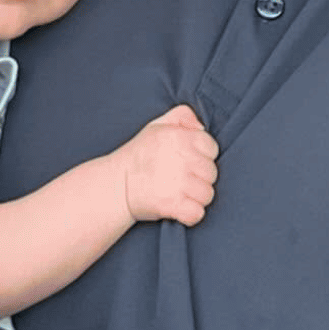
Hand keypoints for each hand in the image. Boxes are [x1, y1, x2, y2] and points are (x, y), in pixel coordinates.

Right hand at [117, 105, 218, 225]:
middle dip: (201, 177)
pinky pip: (197, 213)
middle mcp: (182, 159)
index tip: (191, 161)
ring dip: (197, 197)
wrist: (116, 184)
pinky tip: (182, 208)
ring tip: (183, 193)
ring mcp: (178, 183)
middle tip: (185, 178)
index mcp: (180, 137)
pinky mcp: (172, 205)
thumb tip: (201, 127)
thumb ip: (182, 115)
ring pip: (207, 194)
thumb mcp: (157, 124)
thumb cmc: (139, 154)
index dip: (204, 156)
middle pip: (212, 173)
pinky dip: (191, 214)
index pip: (212, 148)